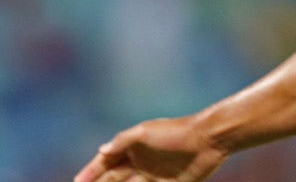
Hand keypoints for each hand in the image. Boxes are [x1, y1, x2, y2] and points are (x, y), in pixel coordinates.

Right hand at [74, 115, 227, 181]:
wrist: (207, 140)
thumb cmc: (175, 132)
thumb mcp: (145, 132)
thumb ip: (122, 141)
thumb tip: (101, 150)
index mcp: (133, 146)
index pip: (106, 162)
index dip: (91, 172)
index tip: (76, 181)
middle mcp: (141, 162)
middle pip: (113, 178)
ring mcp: (153, 176)